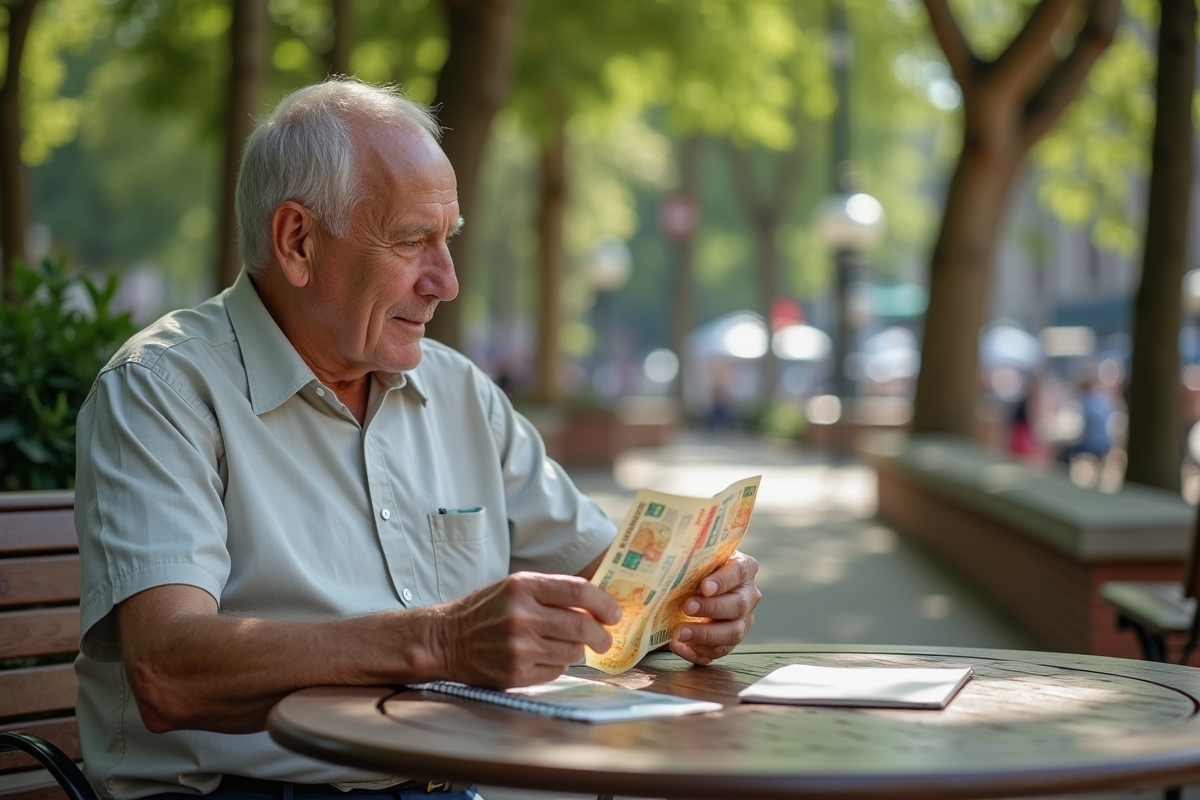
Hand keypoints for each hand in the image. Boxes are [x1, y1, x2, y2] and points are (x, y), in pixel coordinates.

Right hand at [437, 571, 622, 687]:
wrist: (446, 639)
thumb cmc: (485, 610)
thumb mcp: (515, 587)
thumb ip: (552, 592)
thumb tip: (598, 604)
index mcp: (523, 586)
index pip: (578, 590)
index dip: (603, 603)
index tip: (615, 614)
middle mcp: (522, 615)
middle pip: (581, 625)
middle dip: (600, 634)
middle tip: (605, 638)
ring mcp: (519, 647)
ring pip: (572, 651)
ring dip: (577, 649)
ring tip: (566, 645)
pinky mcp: (516, 673)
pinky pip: (556, 671)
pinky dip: (557, 665)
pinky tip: (542, 657)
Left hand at [670, 551, 760, 665]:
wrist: (694, 588)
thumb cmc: (697, 568)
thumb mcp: (697, 558)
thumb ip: (691, 559)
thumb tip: (664, 556)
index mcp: (743, 569)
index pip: (740, 571)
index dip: (723, 580)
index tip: (703, 587)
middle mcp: (748, 596)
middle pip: (738, 605)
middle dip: (712, 608)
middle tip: (687, 607)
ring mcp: (743, 621)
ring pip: (733, 632)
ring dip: (705, 634)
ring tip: (680, 633)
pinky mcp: (730, 641)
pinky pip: (718, 651)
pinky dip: (697, 651)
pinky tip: (678, 646)